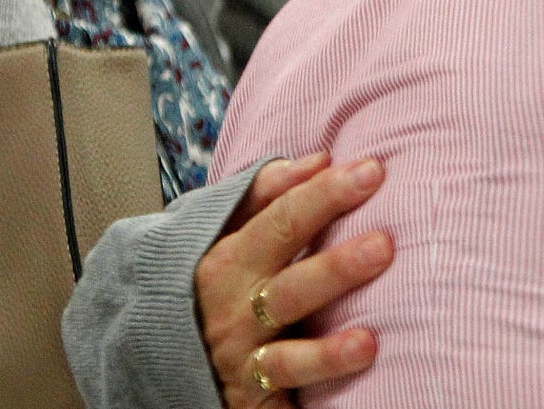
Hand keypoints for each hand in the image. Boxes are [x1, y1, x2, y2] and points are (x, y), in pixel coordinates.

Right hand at [196, 154, 393, 407]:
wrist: (158, 351)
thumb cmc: (217, 282)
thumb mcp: (229, 233)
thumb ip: (269, 194)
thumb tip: (321, 158)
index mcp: (229, 261)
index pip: (281, 221)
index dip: (325, 196)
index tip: (374, 171)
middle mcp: (234, 311)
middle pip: (289, 288)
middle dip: (335, 269)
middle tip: (385, 245)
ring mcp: (244, 359)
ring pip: (286, 357)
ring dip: (326, 352)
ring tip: (367, 342)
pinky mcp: (254, 399)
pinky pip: (283, 401)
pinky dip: (306, 401)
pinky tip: (348, 385)